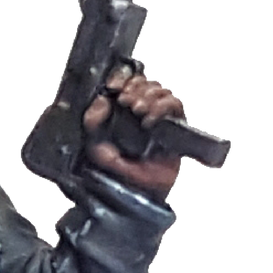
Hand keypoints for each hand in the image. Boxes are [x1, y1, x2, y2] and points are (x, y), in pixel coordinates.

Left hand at [83, 66, 186, 202]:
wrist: (151, 194)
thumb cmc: (128, 176)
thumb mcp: (102, 153)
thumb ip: (94, 128)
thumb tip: (99, 103)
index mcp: (126, 115)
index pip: (127, 84)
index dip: (122, 79)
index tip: (115, 86)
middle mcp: (146, 113)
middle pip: (144, 81)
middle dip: (134, 87)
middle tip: (126, 101)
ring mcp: (162, 117)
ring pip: (159, 88)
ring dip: (147, 95)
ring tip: (138, 111)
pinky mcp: (177, 124)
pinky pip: (174, 103)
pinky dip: (161, 107)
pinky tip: (150, 121)